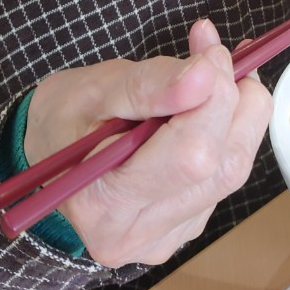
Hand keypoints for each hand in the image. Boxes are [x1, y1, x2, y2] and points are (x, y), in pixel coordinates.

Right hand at [23, 20, 270, 266]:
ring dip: (238, 114)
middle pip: (222, 166)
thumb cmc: (66, 120)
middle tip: (216, 56)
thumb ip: (150, 84)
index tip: (210, 53)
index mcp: (104, 203)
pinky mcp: (187, 227)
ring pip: (233, 170)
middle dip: (233, 101)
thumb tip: (206, 75)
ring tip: (215, 73)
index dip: (215, 97)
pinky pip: (225, 177)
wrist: (52, 158)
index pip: (190, 154)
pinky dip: (228, 133)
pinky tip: (208, 107)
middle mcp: (138, 233)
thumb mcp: (95, 89)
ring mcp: (167, 236)